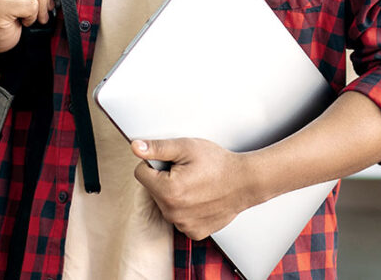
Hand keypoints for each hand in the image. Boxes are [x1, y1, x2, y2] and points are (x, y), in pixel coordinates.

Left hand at [131, 138, 259, 241]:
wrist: (245, 182)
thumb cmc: (218, 163)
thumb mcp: (186, 147)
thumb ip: (158, 148)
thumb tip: (135, 147)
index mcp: (167, 191)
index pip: (141, 173)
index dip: (154, 163)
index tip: (173, 162)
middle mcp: (172, 213)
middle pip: (153, 190)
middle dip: (164, 179)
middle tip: (187, 172)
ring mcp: (183, 225)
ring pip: (165, 205)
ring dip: (175, 195)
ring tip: (196, 184)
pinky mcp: (194, 232)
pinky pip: (179, 218)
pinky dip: (186, 209)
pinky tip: (200, 198)